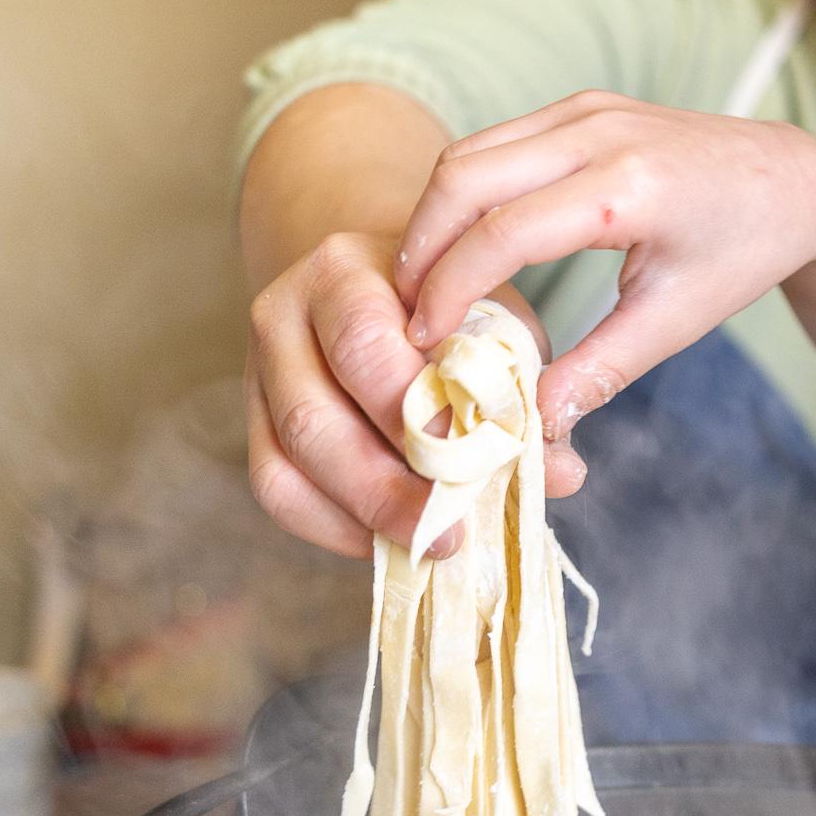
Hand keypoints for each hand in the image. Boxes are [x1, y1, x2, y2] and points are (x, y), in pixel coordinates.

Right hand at [245, 230, 575, 558]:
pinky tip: (387, 540)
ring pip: (286, 462)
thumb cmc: (446, 306)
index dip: (416, 415)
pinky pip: (277, 489)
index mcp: (345, 272)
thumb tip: (561, 474)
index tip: (474, 463)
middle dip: (385, 487)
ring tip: (429, 543)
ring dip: (361, 515)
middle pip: (313, 418)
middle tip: (452, 530)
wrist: (374, 282)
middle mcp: (284, 315)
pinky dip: (333, 526)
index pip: (366, 348)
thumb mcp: (494, 324)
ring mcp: (259, 372)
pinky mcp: (253, 421)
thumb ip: (520, 390)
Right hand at [393, 91, 815, 441]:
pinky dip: (462, 194)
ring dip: (432, 218)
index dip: (450, 286)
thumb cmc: (742, 252)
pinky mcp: (578, 107)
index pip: (504, 231)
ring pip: (468, 153)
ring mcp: (584, 110)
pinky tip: (456, 248)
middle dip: (420, 247)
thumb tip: (533, 423)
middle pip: (463, 176)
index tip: (422, 340)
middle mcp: (598, 132)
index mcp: (628, 188)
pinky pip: (494, 144)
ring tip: (420, 288)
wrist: (792, 180)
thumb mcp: (678, 320)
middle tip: (403, 315)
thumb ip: (602, 369)